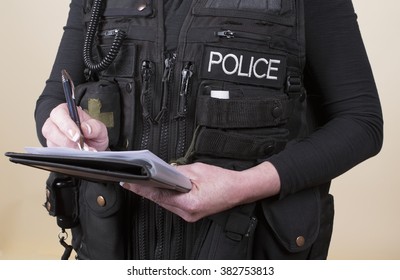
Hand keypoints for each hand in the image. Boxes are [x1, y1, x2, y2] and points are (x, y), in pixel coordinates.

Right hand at [42, 103, 108, 150]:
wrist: (94, 147)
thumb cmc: (93, 133)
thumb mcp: (99, 128)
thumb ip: (95, 126)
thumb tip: (86, 128)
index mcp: (66, 111)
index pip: (59, 114)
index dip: (66, 125)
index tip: (76, 136)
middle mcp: (55, 123)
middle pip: (49, 129)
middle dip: (65, 140)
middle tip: (80, 147)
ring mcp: (52, 137)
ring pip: (51, 142)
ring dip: (67, 149)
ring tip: (82, 152)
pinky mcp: (53, 148)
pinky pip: (54, 153)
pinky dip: (67, 155)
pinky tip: (77, 155)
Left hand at [121, 161, 280, 221]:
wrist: (240, 190)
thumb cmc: (224, 181)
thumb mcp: (198, 170)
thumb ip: (177, 171)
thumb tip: (163, 170)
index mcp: (189, 203)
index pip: (158, 195)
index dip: (141, 188)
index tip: (129, 183)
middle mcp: (188, 213)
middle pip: (160, 200)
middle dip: (147, 190)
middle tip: (133, 180)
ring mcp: (190, 215)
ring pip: (166, 203)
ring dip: (157, 193)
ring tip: (145, 182)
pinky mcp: (192, 213)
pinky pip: (174, 204)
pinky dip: (168, 196)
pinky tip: (163, 188)